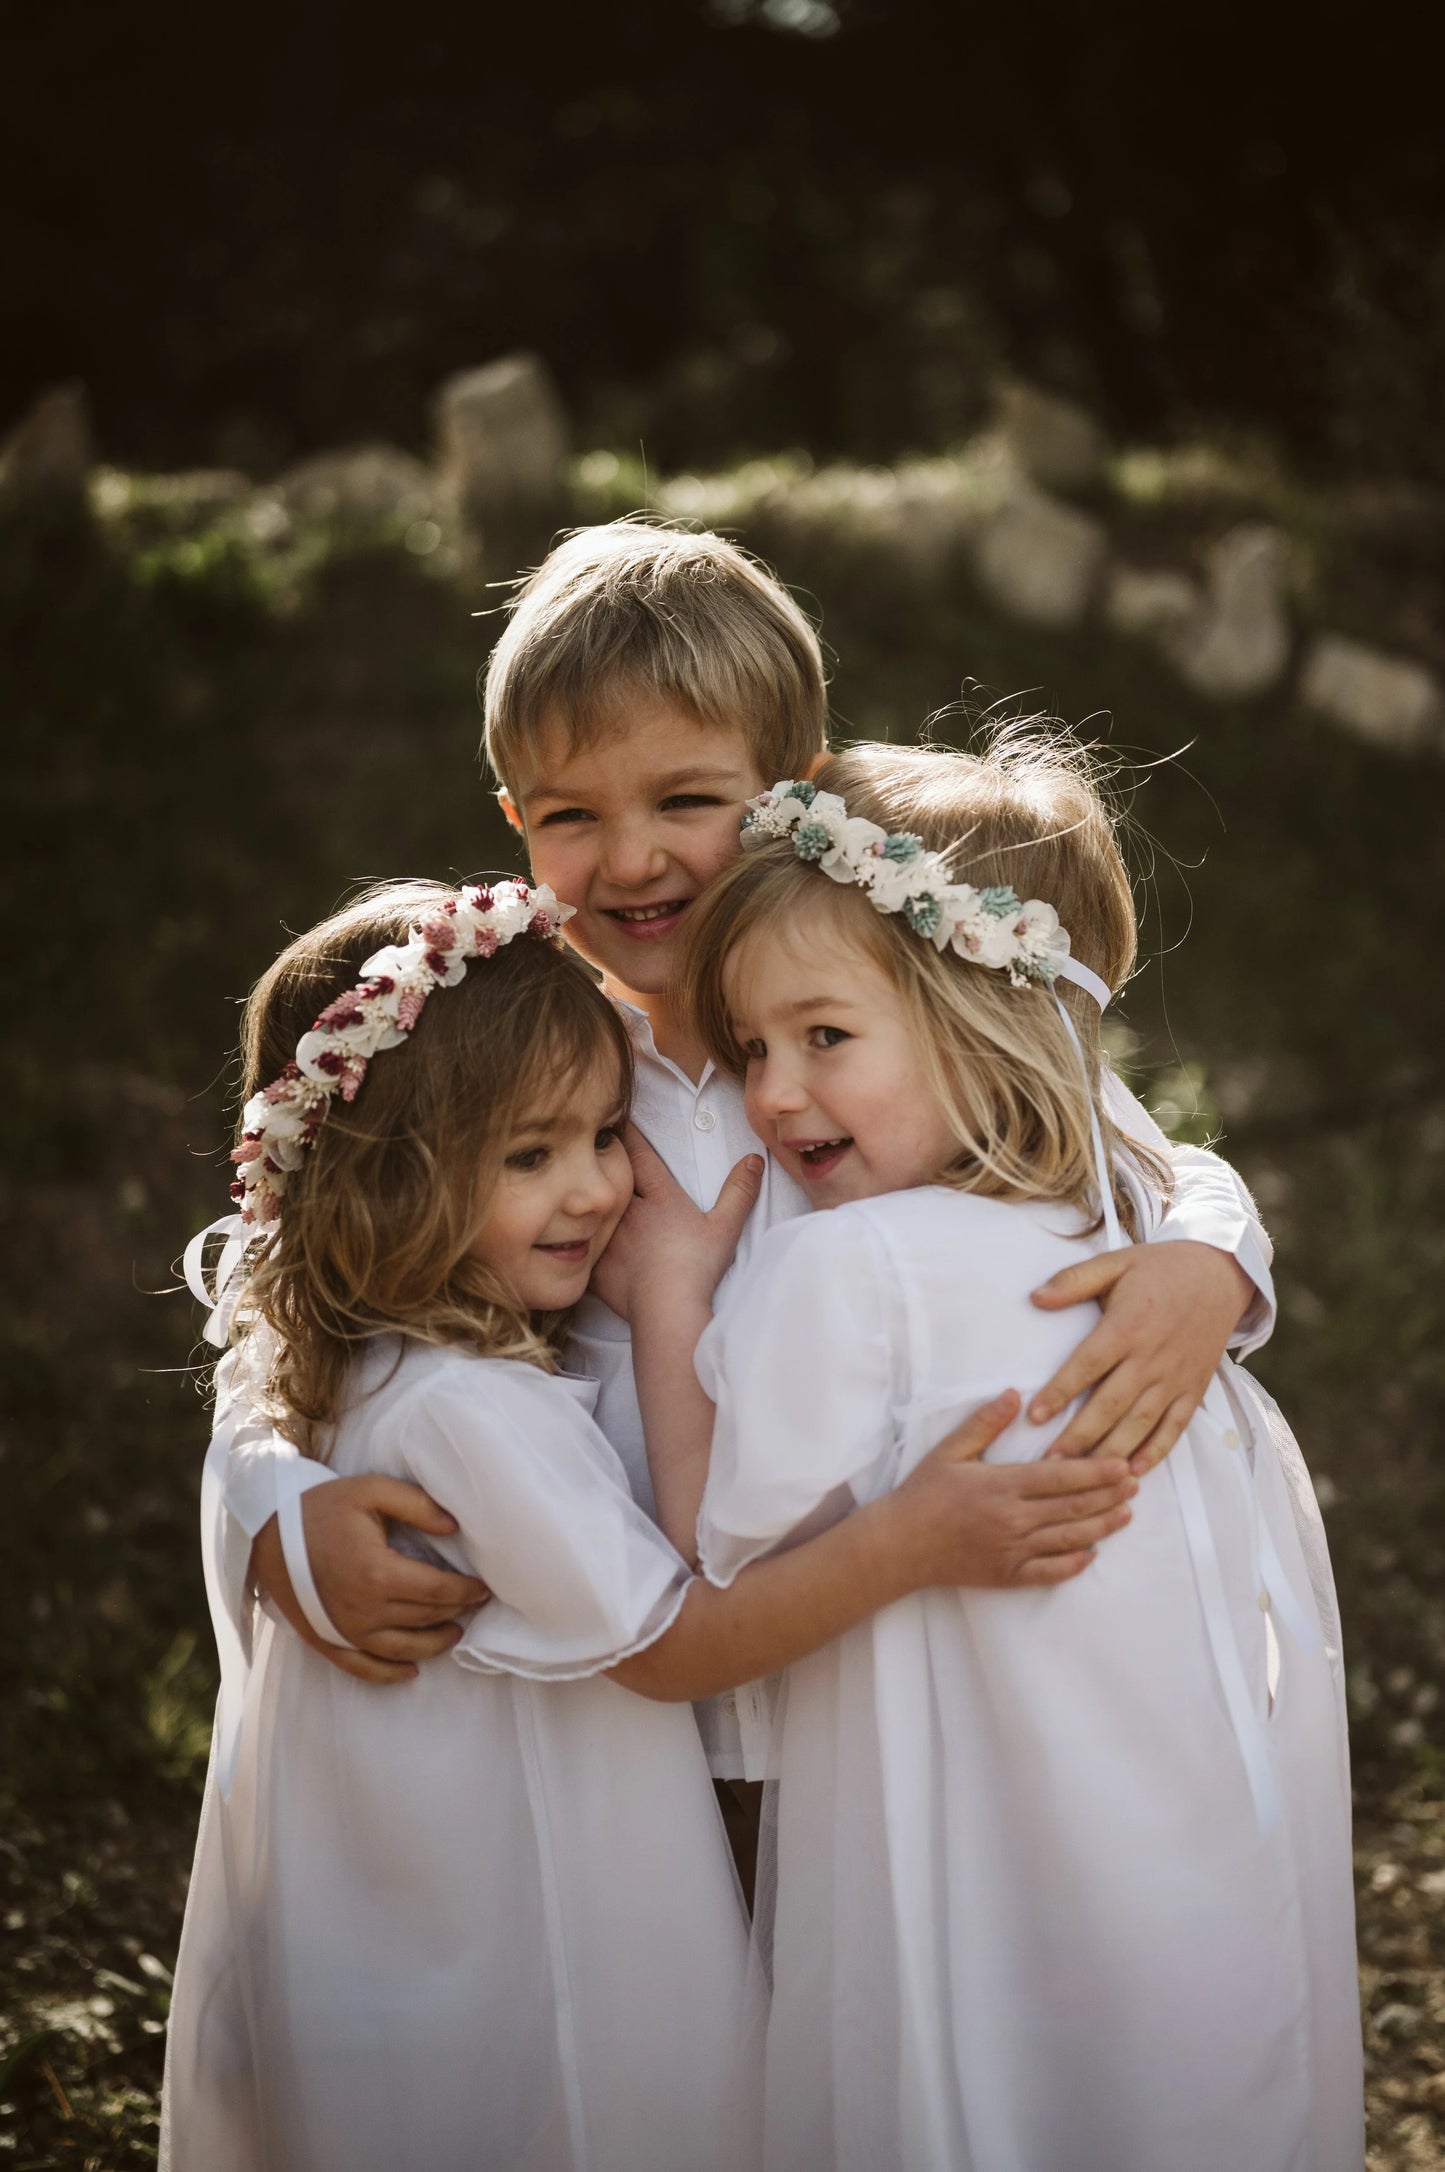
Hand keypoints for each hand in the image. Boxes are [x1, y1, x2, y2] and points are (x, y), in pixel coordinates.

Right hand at [249, 1476, 489, 1683]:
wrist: (269, 1532)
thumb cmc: (324, 1507)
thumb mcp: (372, 1490)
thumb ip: (418, 1504)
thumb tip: (454, 1528)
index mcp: (378, 1572)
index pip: (439, 1591)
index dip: (467, 1591)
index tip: (484, 1587)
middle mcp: (364, 1610)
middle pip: (426, 1620)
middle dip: (457, 1612)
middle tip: (476, 1603)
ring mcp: (345, 1631)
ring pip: (404, 1650)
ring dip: (435, 1644)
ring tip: (454, 1630)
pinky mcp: (328, 1641)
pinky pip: (364, 1669)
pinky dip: (390, 1674)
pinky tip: (410, 1670)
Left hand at [589, 1124, 762, 1320]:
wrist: (666, 1308)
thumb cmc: (697, 1267)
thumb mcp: (725, 1227)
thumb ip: (738, 1192)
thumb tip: (753, 1160)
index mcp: (660, 1199)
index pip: (641, 1156)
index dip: (630, 1135)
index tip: (618, 1118)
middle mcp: (629, 1212)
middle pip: (611, 1177)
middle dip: (603, 1161)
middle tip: (589, 1144)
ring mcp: (610, 1238)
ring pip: (594, 1211)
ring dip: (590, 1202)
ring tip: (576, 1191)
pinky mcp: (596, 1266)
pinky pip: (582, 1248)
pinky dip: (579, 1243)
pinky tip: (569, 1242)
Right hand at [892, 1390, 1136, 1588]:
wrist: (899, 1544)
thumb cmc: (924, 1493)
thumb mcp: (950, 1450)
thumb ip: (985, 1422)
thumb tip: (1015, 1394)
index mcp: (1001, 1485)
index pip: (1060, 1477)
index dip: (1095, 1471)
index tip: (1122, 1464)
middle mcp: (1013, 1519)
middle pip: (1073, 1508)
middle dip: (1108, 1495)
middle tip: (1136, 1483)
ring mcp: (1012, 1550)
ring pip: (1068, 1539)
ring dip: (1101, 1527)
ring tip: (1126, 1514)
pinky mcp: (1007, 1575)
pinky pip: (1049, 1572)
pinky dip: (1074, 1564)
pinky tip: (1091, 1553)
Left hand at [1028, 1241, 1254, 1472]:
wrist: (1219, 1275)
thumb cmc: (1159, 1269)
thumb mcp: (1115, 1262)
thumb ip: (1073, 1281)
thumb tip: (1034, 1297)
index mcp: (1126, 1327)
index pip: (1087, 1365)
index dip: (1059, 1392)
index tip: (1034, 1416)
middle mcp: (1150, 1358)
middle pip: (1110, 1405)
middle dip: (1078, 1437)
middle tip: (1049, 1464)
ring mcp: (1174, 1378)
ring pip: (1139, 1424)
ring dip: (1111, 1452)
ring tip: (1083, 1476)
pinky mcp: (1193, 1390)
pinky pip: (1174, 1428)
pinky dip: (1155, 1452)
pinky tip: (1133, 1472)